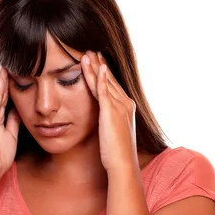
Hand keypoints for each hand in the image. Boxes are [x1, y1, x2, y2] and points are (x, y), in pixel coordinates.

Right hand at [0, 64, 20, 180]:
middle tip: (9, 60)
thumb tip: (20, 107)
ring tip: (6, 65)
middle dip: (3, 77)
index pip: (1, 96)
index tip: (14, 69)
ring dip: (1, 81)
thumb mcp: (11, 134)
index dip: (8, 83)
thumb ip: (13, 120)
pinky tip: (3, 83)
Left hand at [80, 51, 138, 173]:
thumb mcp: (113, 134)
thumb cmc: (117, 154)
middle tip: (91, 51)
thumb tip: (104, 122)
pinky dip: (100, 78)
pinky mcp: (111, 112)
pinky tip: (96, 67)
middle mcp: (126, 104)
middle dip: (100, 65)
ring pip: (105, 82)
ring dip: (96, 67)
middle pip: (110, 80)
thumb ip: (109, 123)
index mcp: (127, 108)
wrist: (123, 163)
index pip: (113, 86)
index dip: (105, 73)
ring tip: (87, 53)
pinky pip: (104, 91)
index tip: (97, 62)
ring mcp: (119, 107)